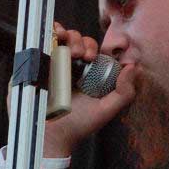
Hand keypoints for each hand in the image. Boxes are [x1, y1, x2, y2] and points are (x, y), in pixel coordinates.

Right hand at [6, 22, 136, 157]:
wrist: (51, 136)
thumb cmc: (79, 125)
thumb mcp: (106, 110)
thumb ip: (124, 92)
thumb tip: (133, 66)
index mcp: (87, 73)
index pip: (92, 49)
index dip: (93, 46)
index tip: (92, 57)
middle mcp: (70, 67)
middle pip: (77, 40)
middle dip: (82, 42)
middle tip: (82, 56)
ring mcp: (52, 64)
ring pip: (62, 37)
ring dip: (69, 37)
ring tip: (71, 53)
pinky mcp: (36, 65)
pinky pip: (42, 42)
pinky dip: (50, 32)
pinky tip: (56, 35)